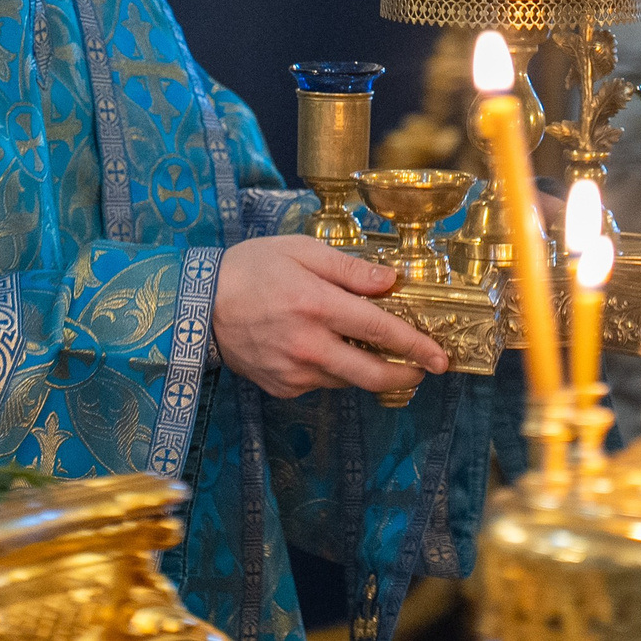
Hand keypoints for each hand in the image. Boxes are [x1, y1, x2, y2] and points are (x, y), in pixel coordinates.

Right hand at [213, 236, 449, 398]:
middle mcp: (308, 345)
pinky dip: (333, 368)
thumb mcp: (302, 252)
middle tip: (425, 368)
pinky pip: (321, 382)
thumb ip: (350, 269)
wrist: (199, 305)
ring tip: (370, 347)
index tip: (440, 356)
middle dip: (406, 373)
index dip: (416, 345)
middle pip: (372, 373)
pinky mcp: (282, 388)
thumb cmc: (252, 268)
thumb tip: (390, 281)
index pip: (380, 331)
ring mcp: (294, 372)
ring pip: (348, 379)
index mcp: (316, 305)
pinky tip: (323, 346)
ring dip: (368, 368)